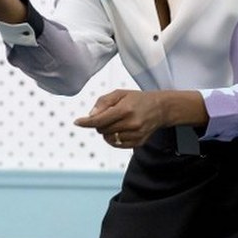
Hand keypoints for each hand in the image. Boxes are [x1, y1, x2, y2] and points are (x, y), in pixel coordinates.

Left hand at [74, 89, 207, 147]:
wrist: (160, 108)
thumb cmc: (137, 99)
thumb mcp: (120, 94)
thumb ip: (103, 102)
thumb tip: (90, 115)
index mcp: (125, 109)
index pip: (99, 120)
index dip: (86, 122)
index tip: (77, 122)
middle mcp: (131, 124)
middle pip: (102, 130)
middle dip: (99, 124)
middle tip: (107, 116)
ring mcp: (135, 135)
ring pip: (108, 138)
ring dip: (106, 132)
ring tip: (114, 122)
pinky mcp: (138, 142)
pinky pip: (117, 144)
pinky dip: (113, 138)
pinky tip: (119, 130)